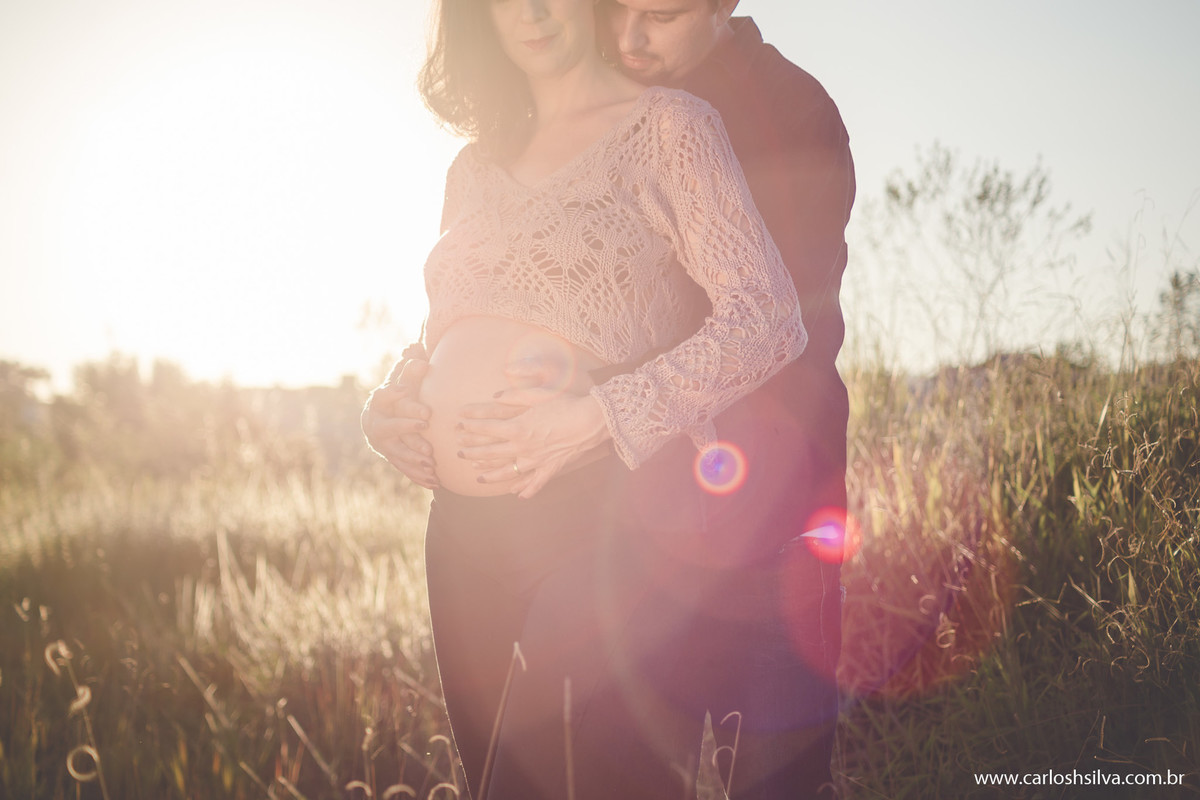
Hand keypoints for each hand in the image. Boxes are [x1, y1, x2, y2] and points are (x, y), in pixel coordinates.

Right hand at [362, 356, 438, 488]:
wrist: (381, 422)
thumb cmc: (398, 396)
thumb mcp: (403, 381)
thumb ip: (410, 367)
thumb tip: (415, 346)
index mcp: (379, 403)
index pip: (383, 396)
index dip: (393, 392)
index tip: (405, 388)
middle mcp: (377, 425)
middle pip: (390, 426)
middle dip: (407, 425)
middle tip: (426, 422)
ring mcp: (383, 445)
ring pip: (397, 451)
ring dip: (413, 455)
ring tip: (430, 458)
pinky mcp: (393, 459)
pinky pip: (404, 469)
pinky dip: (418, 475)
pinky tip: (433, 480)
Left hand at [455, 389, 610, 498]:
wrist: (590, 421)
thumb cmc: (565, 403)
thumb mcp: (537, 394)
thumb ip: (514, 396)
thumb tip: (495, 396)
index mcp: (518, 428)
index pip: (487, 429)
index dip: (471, 426)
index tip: (459, 425)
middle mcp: (523, 447)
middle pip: (491, 452)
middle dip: (472, 453)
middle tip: (459, 454)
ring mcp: (536, 461)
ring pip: (507, 472)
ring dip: (490, 475)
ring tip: (477, 477)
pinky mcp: (550, 468)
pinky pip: (535, 482)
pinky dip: (526, 490)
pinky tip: (517, 494)